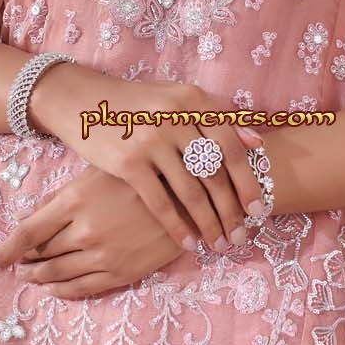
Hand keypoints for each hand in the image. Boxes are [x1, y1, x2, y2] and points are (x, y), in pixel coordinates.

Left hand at [0, 164, 187, 298]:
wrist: (191, 196)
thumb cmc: (140, 176)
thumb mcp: (98, 173)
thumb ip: (62, 196)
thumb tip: (28, 217)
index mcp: (74, 201)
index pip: (27, 233)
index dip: (5, 250)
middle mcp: (84, 231)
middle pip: (41, 254)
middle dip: (25, 261)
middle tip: (16, 264)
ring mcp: (103, 255)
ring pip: (58, 274)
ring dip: (40, 278)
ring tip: (30, 277)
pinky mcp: (121, 272)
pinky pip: (83, 289)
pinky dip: (63, 292)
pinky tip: (54, 290)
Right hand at [26, 63, 267, 256]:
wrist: (84, 101)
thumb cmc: (137, 105)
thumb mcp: (177, 100)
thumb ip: (217, 119)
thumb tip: (257, 143)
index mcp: (193, 100)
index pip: (230, 148)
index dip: (248, 183)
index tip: (259, 210)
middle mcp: (175, 118)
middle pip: (214, 174)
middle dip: (232, 211)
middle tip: (242, 235)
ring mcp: (151, 140)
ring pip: (191, 192)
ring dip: (210, 223)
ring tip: (220, 243)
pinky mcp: (127, 163)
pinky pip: (160, 203)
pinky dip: (178, 227)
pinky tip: (189, 243)